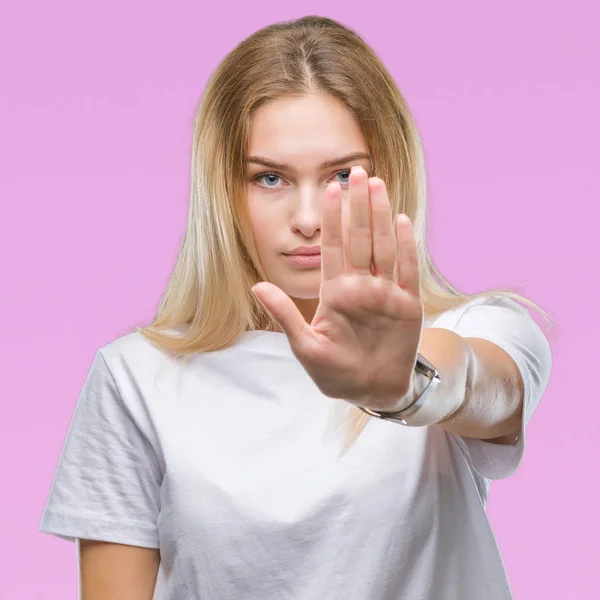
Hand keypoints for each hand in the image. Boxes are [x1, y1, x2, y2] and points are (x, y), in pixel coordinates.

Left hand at [251, 165, 423, 411]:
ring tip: (376, 185)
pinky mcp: (407, 306)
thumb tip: (256, 285)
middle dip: (357, 205)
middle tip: (356, 170)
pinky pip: (405, 271)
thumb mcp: (305, 346)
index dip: (331, 217)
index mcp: (335, 292)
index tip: (329, 187)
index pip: (332, 247)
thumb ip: (285, 315)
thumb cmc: (334, 371)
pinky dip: (404, 247)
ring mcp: (384, 293)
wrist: (370, 390)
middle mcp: (360, 286)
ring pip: (382, 247)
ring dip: (379, 216)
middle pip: (359, 238)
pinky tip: (399, 220)